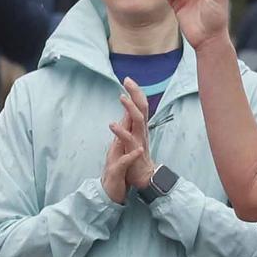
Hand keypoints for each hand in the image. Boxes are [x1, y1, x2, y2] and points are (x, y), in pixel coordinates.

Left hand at [101, 84, 155, 201]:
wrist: (145, 177)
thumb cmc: (137, 158)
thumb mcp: (134, 137)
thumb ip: (133, 125)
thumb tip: (130, 111)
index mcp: (140, 127)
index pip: (140, 106)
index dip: (135, 92)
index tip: (128, 79)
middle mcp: (141, 131)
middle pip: (141, 108)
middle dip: (135, 93)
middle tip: (128, 80)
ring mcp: (139, 140)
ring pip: (137, 120)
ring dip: (129, 108)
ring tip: (121, 97)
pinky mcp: (134, 151)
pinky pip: (128, 139)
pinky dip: (121, 131)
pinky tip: (112, 124)